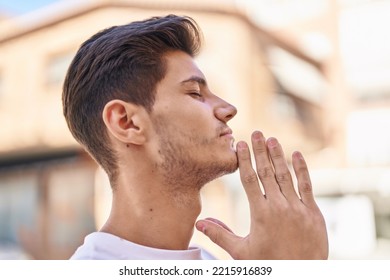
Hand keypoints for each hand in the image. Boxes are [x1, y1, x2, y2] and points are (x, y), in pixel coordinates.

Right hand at [196, 131, 327, 258]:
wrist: (300, 276)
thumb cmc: (269, 266)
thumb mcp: (241, 252)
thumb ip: (220, 235)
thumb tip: (199, 223)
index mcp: (260, 213)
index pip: (249, 179)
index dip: (244, 160)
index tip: (240, 144)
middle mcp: (279, 206)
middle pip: (266, 172)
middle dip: (260, 151)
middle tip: (256, 132)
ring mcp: (298, 207)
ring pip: (285, 175)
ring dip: (278, 156)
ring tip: (272, 139)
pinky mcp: (313, 212)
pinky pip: (306, 186)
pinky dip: (302, 169)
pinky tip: (297, 155)